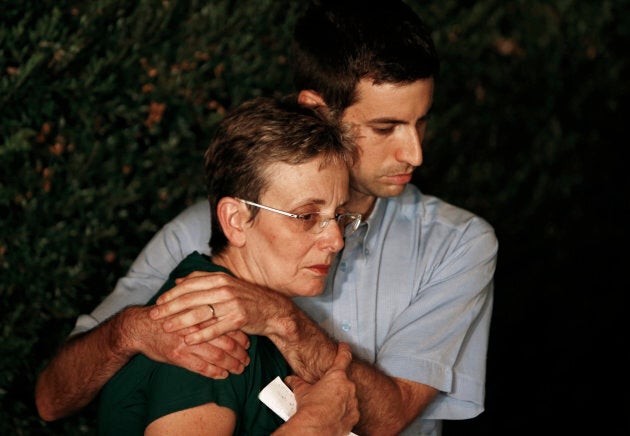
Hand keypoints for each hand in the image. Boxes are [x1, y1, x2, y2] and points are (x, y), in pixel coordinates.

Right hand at [125, 306, 249, 377]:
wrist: (141, 327)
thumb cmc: (167, 316)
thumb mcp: (187, 307)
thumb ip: (206, 311)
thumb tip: (228, 316)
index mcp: (201, 314)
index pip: (228, 326)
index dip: (241, 336)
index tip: (248, 343)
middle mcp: (197, 327)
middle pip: (227, 343)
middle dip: (240, 353)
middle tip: (247, 359)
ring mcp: (187, 342)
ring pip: (218, 357)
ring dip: (232, 365)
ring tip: (239, 369)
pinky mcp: (178, 356)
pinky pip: (202, 368)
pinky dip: (215, 373)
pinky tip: (223, 375)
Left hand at [149, 271, 291, 344]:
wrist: (273, 310)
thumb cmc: (245, 299)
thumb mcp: (226, 284)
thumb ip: (202, 281)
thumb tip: (178, 280)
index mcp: (220, 278)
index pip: (190, 284)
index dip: (172, 293)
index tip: (158, 302)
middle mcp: (225, 288)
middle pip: (191, 298)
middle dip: (170, 307)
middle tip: (154, 315)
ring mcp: (232, 303)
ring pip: (201, 312)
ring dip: (180, 321)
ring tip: (166, 328)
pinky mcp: (239, 318)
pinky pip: (215, 328)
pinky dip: (200, 334)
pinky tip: (188, 340)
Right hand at [279, 343, 358, 434]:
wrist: (315, 429)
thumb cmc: (310, 409)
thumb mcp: (302, 392)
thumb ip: (298, 383)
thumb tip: (291, 380)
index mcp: (336, 376)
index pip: (343, 357)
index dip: (343, 350)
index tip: (344, 346)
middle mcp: (348, 387)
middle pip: (343, 382)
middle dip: (334, 386)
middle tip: (324, 393)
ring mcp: (352, 402)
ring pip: (348, 397)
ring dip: (339, 399)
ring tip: (326, 407)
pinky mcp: (354, 417)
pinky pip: (350, 411)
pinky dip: (343, 412)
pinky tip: (332, 416)